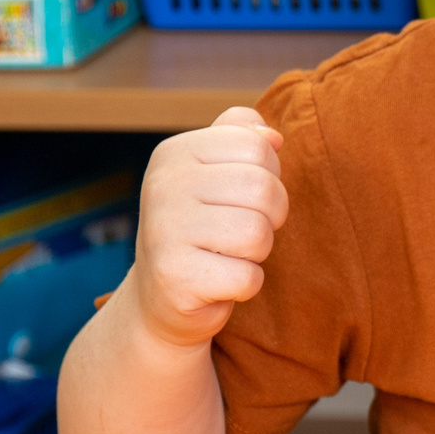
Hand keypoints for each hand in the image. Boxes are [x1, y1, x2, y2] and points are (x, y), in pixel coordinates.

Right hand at [132, 105, 288, 350]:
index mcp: (175, 152)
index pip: (257, 146)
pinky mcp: (175, 278)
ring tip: (229, 255)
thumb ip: (242, 136)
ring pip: (258, 233)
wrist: (161, 296)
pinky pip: (248, 277)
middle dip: (269, 217)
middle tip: (241, 232)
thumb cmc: (203, 226)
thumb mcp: (215, 171)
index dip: (269, 176)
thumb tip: (272, 137)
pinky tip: (220, 282)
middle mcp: (163, 186)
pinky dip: (246, 284)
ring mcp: (165, 231)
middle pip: (263, 188)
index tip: (244, 197)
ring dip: (257, 252)